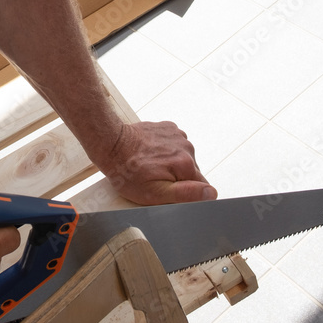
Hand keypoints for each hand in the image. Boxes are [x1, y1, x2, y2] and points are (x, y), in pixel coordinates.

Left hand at [98, 121, 216, 205]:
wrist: (111, 143)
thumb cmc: (127, 172)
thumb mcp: (154, 193)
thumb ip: (186, 194)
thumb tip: (211, 193)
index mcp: (185, 164)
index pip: (201, 187)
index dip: (187, 194)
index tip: (169, 192)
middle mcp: (186, 147)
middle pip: (191, 172)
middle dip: (177, 179)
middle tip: (155, 180)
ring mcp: (178, 135)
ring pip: (183, 158)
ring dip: (172, 164)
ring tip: (151, 166)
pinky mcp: (169, 128)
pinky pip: (175, 145)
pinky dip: (166, 151)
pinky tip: (151, 154)